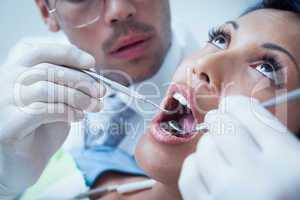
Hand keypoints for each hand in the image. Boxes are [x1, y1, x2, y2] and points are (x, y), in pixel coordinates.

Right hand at [0, 41, 105, 198]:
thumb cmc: (42, 128)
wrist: (23, 164)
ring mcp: (2, 104)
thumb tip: (95, 75)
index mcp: (15, 70)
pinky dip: (67, 112)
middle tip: (101, 92)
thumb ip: (68, 84)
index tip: (92, 63)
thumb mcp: (57, 99)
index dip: (67, 53)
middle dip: (81, 80)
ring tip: (94, 106)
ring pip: (46, 89)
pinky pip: (42, 111)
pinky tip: (78, 117)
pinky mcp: (8, 126)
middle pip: (47, 70)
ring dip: (78, 97)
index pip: (39, 50)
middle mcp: (3, 82)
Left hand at [179, 96, 299, 199]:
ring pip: (203, 146)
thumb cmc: (286, 193)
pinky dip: (195, 166)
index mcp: (286, 162)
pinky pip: (188, 172)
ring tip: (222, 156)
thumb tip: (237, 106)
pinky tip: (207, 171)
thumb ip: (271, 135)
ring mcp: (227, 194)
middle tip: (225, 127)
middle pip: (221, 125)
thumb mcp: (293, 164)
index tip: (233, 106)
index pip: (249, 113)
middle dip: (221, 121)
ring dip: (210, 146)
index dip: (237, 105)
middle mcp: (256, 177)